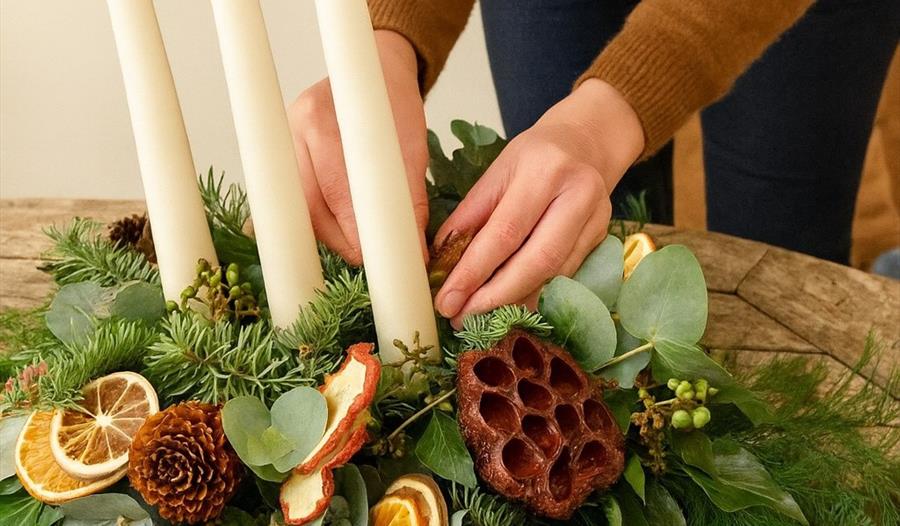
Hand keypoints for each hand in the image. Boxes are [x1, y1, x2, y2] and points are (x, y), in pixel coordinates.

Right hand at [288, 30, 429, 264]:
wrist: (373, 75)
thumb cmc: (392, 108)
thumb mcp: (411, 146)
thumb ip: (409, 197)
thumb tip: (413, 250)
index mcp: (321, 118)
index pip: (337, 190)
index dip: (358, 232)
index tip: (381, 258)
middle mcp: (291, 131)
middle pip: (309, 206)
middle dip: (342, 241)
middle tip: (371, 258)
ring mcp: (280, 147)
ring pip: (297, 211)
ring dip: (327, 237)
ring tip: (359, 250)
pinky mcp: (278, 165)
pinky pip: (283, 208)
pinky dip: (299, 230)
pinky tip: (310, 250)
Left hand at [434, 79, 644, 326]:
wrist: (586, 142)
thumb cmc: (535, 155)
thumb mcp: (496, 172)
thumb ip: (470, 215)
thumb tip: (440, 263)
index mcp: (545, 170)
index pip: (505, 232)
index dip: (474, 271)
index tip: (447, 299)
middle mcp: (578, 194)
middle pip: (537, 261)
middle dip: (495, 296)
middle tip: (462, 317)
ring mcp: (596, 219)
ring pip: (553, 275)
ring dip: (513, 301)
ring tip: (478, 316)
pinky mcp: (601, 238)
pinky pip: (564, 276)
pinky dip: (534, 295)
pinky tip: (509, 307)